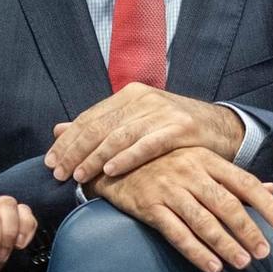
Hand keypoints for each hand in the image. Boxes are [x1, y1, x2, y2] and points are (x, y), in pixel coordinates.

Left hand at [45, 84, 245, 185]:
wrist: (221, 127)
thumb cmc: (174, 130)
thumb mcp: (135, 122)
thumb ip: (99, 125)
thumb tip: (58, 129)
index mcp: (129, 95)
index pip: (89, 118)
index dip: (67, 140)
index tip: (50, 161)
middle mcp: (143, 99)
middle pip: (99, 127)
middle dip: (74, 152)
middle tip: (58, 173)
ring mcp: (162, 112)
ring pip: (119, 136)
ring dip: (95, 158)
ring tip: (78, 176)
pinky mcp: (181, 128)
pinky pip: (148, 145)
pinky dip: (127, 158)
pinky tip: (111, 171)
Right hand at [90, 147, 272, 271]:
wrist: (115, 159)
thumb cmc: (166, 163)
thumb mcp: (201, 163)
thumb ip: (235, 179)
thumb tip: (271, 190)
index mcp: (207, 160)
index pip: (244, 182)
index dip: (265, 204)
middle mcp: (190, 173)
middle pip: (226, 205)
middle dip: (248, 230)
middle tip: (264, 252)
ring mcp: (169, 190)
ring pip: (203, 222)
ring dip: (225, 245)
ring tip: (243, 262)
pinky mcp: (149, 207)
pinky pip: (176, 233)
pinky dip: (196, 252)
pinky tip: (212, 266)